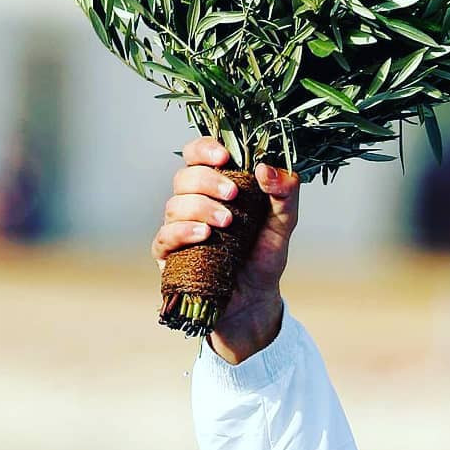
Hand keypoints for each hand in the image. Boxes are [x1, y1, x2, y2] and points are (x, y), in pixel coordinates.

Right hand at [151, 137, 300, 362]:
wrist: (256, 300)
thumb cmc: (264, 257)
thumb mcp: (283, 223)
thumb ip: (285, 194)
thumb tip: (266, 168)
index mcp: (215, 186)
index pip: (198, 155)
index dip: (205, 149)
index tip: (225, 157)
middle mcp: (192, 203)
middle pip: (184, 177)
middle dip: (207, 181)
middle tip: (233, 196)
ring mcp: (178, 229)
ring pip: (174, 205)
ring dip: (200, 208)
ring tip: (227, 223)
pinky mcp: (170, 256)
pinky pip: (164, 237)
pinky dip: (182, 232)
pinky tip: (204, 236)